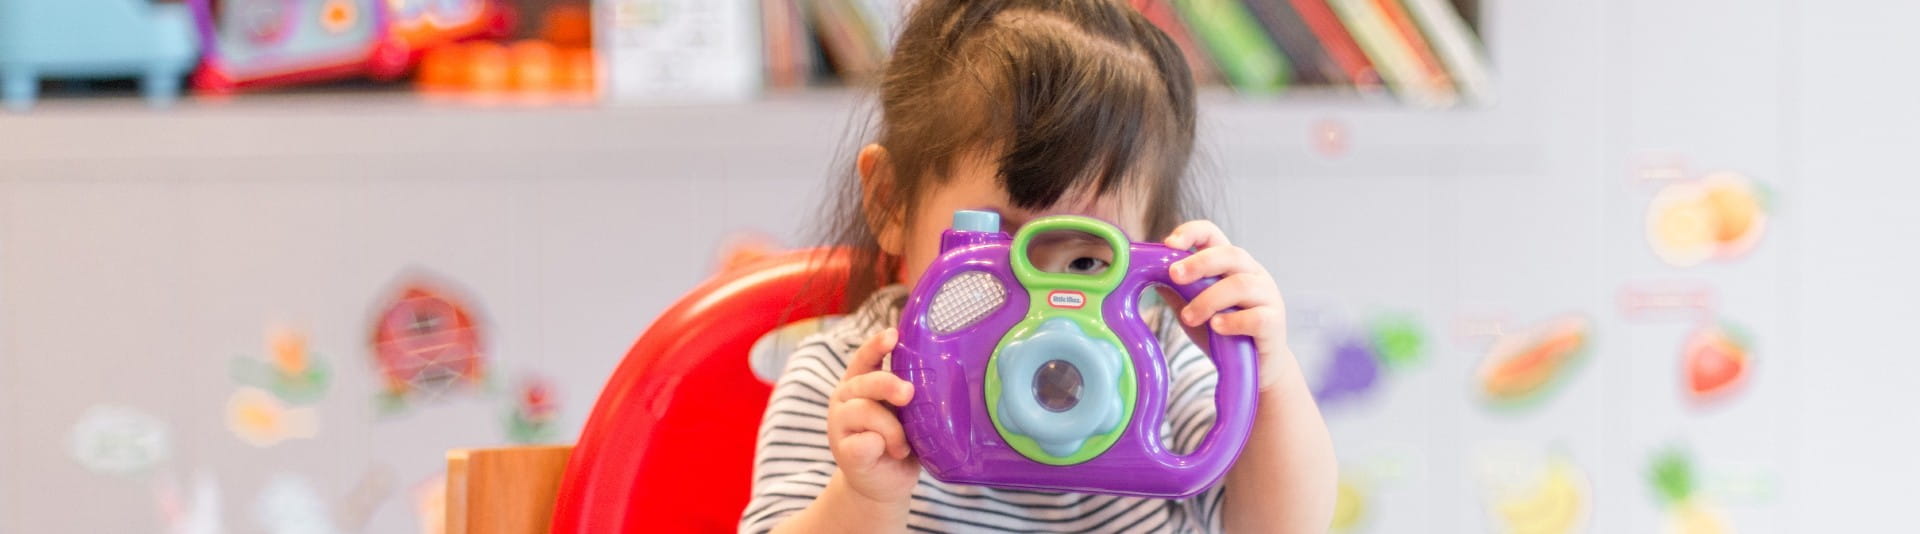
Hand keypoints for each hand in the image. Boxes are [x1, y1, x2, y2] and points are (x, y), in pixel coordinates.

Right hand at [827, 328, 920, 503]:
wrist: (884, 484)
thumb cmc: (899, 442)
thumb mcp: (907, 414)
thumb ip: (910, 397)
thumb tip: (937, 382)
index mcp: (862, 382)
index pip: (866, 357)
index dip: (877, 344)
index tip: (893, 334)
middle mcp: (846, 397)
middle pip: (866, 382)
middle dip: (889, 385)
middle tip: (909, 393)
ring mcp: (840, 424)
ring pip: (865, 411)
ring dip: (892, 429)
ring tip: (902, 445)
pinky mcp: (844, 452)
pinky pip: (862, 442)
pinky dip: (879, 446)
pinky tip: (887, 452)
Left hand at [1163, 220, 1295, 391]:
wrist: (1256, 368)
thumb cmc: (1223, 334)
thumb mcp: (1193, 310)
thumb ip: (1177, 292)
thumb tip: (1146, 275)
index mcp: (1231, 265)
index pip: (1213, 235)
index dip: (1192, 232)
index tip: (1169, 243)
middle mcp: (1253, 274)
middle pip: (1231, 254)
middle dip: (1199, 262)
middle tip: (1174, 275)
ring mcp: (1268, 297)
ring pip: (1240, 285)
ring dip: (1209, 300)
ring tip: (1188, 317)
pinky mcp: (1274, 323)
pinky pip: (1256, 317)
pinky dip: (1232, 321)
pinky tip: (1216, 327)